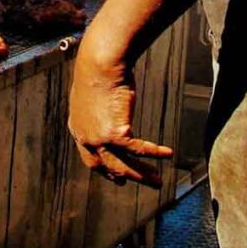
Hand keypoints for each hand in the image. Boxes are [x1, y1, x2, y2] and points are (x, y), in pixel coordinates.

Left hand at [68, 46, 172, 188]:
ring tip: (157, 181)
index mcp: (78, 128)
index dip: (105, 168)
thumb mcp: (92, 93)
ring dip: (142, 175)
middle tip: (138, 182)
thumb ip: (97, 107)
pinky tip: (167, 153)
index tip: (117, 176)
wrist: (99, 65)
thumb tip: (108, 104)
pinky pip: (139, 148)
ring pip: (123, 164)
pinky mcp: (116, 133)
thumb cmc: (97, 71)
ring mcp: (99, 139)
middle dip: (124, 176)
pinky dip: (154, 152)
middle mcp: (86, 138)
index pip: (91, 158)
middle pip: (107, 165)